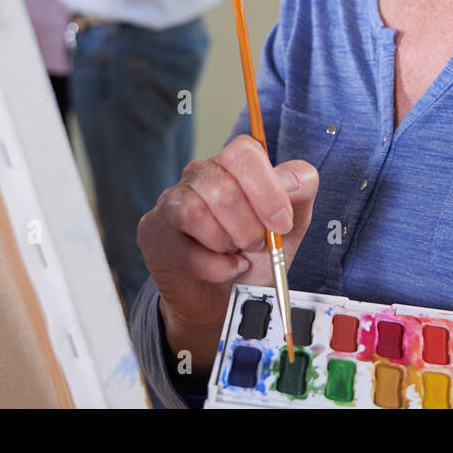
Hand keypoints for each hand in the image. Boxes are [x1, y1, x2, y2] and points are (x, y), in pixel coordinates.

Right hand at [136, 134, 320, 369]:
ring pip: (196, 211)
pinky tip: (223, 269)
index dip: (266, 189)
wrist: (225, 300)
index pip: (243, 152)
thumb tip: (295, 180)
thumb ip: (300, 195)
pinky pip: (183, 246)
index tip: (281, 223)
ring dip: (226, 244)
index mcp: (235, 166)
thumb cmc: (255, 256)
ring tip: (235, 254)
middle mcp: (200, 174)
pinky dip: (213, 267)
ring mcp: (171, 200)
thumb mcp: (289, 226)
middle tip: (256, 245)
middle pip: (221, 186)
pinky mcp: (153, 231)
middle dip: (248, 227)